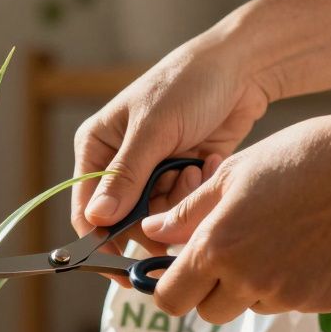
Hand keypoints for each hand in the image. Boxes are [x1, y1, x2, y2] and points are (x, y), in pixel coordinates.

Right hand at [72, 39, 272, 256]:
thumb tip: (96, 219)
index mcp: (97, 147)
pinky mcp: (180, 174)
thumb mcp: (153, 129)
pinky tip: (207, 161)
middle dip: (150, 219)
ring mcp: (151, 171)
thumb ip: (125, 176)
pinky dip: (195, 189)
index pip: (87, 208)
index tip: (119, 266)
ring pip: (155, 215)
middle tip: (176, 213)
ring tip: (195, 168)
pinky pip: (181, 204)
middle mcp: (119, 163)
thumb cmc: (189, 83)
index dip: (100, 240)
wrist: (244, 66)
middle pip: (123, 219)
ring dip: (178, 200)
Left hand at [140, 106, 330, 322]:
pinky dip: (290, 284)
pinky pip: (290, 304)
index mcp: (217, 248)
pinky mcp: (323, 301)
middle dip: (209, 290)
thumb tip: (152, 231)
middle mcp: (248, 280)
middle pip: (207, 311)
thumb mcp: (233, 175)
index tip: (176, 273)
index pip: (169, 299)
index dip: (168, 287)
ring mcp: (288, 295)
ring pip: (249, 307)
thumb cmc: (303, 158)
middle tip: (228, 255)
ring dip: (250, 286)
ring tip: (276, 239)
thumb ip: (186, 212)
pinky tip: (309, 245)